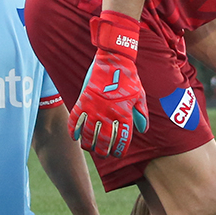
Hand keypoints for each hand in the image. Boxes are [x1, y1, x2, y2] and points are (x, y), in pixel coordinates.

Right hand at [69, 11, 148, 157]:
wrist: (114, 60)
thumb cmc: (129, 78)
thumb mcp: (139, 96)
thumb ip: (141, 115)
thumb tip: (142, 130)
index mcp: (124, 114)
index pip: (122, 140)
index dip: (119, 150)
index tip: (117, 154)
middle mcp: (109, 114)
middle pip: (103, 141)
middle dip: (103, 152)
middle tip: (102, 154)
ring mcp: (94, 107)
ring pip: (87, 134)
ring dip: (88, 145)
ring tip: (89, 148)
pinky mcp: (83, 100)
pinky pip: (75, 119)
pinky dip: (73, 130)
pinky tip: (75, 137)